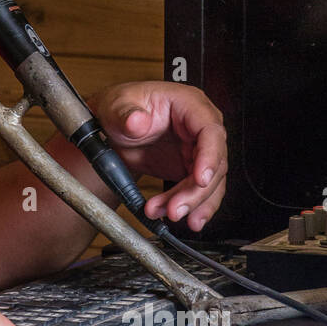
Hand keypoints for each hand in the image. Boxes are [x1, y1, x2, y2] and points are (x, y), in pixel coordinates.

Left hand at [88, 81, 225, 231]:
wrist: (112, 128)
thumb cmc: (120, 108)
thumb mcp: (117, 106)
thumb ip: (126, 114)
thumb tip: (136, 121)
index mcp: (189, 105)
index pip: (210, 131)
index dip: (210, 157)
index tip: (200, 179)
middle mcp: (199, 127)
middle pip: (213, 162)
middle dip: (196, 191)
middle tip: (174, 209)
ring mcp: (197, 149)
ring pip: (207, 182)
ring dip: (191, 203)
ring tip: (169, 215)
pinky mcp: (190, 169)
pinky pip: (198, 191)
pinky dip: (193, 207)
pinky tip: (188, 220)